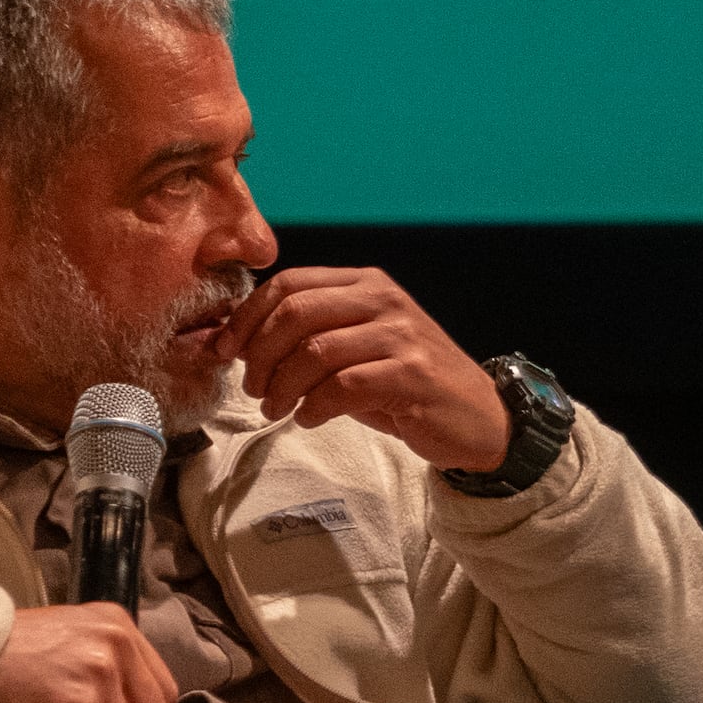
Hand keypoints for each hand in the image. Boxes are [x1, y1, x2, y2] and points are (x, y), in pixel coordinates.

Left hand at [218, 266, 508, 472]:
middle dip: (261, 354)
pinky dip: (315, 406)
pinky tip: (310, 419)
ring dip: (283, 386)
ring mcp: (401, 336)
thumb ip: (309, 337)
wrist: (476, 418)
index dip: (248, 317)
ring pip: (315, 351)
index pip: (289, 283)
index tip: (225, 350)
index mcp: (366, 283)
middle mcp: (384, 301)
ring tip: (276, 409)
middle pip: (296, 312)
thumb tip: (240, 342)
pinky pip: (343, 386)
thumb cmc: (406, 386)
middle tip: (253, 388)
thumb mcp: (357, 349)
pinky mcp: (412, 375)